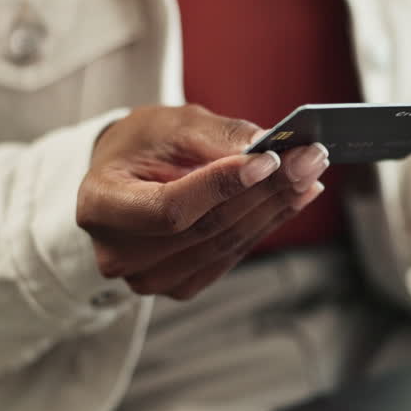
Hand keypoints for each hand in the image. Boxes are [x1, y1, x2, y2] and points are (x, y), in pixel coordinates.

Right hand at [77, 104, 329, 299]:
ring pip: (225, 244)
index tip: (269, 158)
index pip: (169, 208)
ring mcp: (148, 278)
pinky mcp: (180, 285)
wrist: (127, 176)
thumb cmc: (142, 145)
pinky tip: (295, 197)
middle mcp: (117, 253)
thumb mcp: (169, 124)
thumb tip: (265, 146)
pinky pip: (231, 256)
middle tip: (310, 159)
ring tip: (311, 173)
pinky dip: (267, 224)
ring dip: (275, 208)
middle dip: (265, 190)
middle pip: (205, 229)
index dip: (221, 186)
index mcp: (100, 206)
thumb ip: (215, 137)